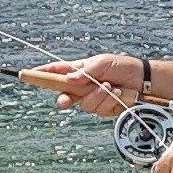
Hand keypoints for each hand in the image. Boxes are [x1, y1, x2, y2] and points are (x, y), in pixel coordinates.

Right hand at [18, 55, 141, 118]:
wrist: (143, 81)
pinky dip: (110, 101)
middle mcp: (83, 86)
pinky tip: (119, 94)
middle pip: (64, 96)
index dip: (42, 74)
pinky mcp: (103, 109)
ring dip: (99, 95)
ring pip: (84, 105)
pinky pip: (99, 109)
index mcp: (79, 71)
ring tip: (112, 86)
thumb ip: (85, 71)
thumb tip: (70, 80)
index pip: (57, 72)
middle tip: (66, 100)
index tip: (29, 74)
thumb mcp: (104, 63)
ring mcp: (92, 98)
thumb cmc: (123, 66)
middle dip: (65, 99)